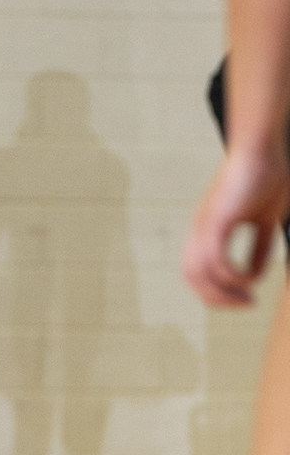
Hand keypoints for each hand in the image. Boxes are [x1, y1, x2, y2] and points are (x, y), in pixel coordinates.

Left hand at [184, 147, 289, 307]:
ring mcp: (205, 224)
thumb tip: (257, 273)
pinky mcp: (217, 219)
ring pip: (198, 272)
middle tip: (245, 304)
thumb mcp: (263, 221)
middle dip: (217, 298)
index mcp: (207, 230)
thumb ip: (259, 246)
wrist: (261, 150)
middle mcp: (200, 229)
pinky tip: (251, 279)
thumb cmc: (264, 178)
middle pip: (191, 276)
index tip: (245, 298)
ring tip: (248, 298)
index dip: (216, 290)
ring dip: (223, 292)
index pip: (196, 270)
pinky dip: (232, 276)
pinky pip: (216, 259)